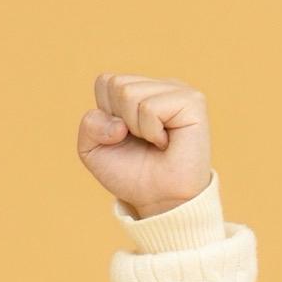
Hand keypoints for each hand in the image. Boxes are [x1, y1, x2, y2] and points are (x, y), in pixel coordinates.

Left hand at [76, 73, 211, 217]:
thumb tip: (119, 123)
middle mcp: (160, 85)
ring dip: (135, 128)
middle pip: (115, 84)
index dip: (104, 116)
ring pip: (129, 93)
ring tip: (155, 142)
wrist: (158, 199)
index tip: (123, 136)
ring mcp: (177, 90)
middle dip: (118, 121)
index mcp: (140, 89)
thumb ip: (89, 125)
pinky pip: (149, 108)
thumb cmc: (130, 173)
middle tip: (141, 141)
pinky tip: (165, 143)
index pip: (105, 82)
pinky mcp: (192, 102)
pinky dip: (150, 132)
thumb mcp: (93, 150)